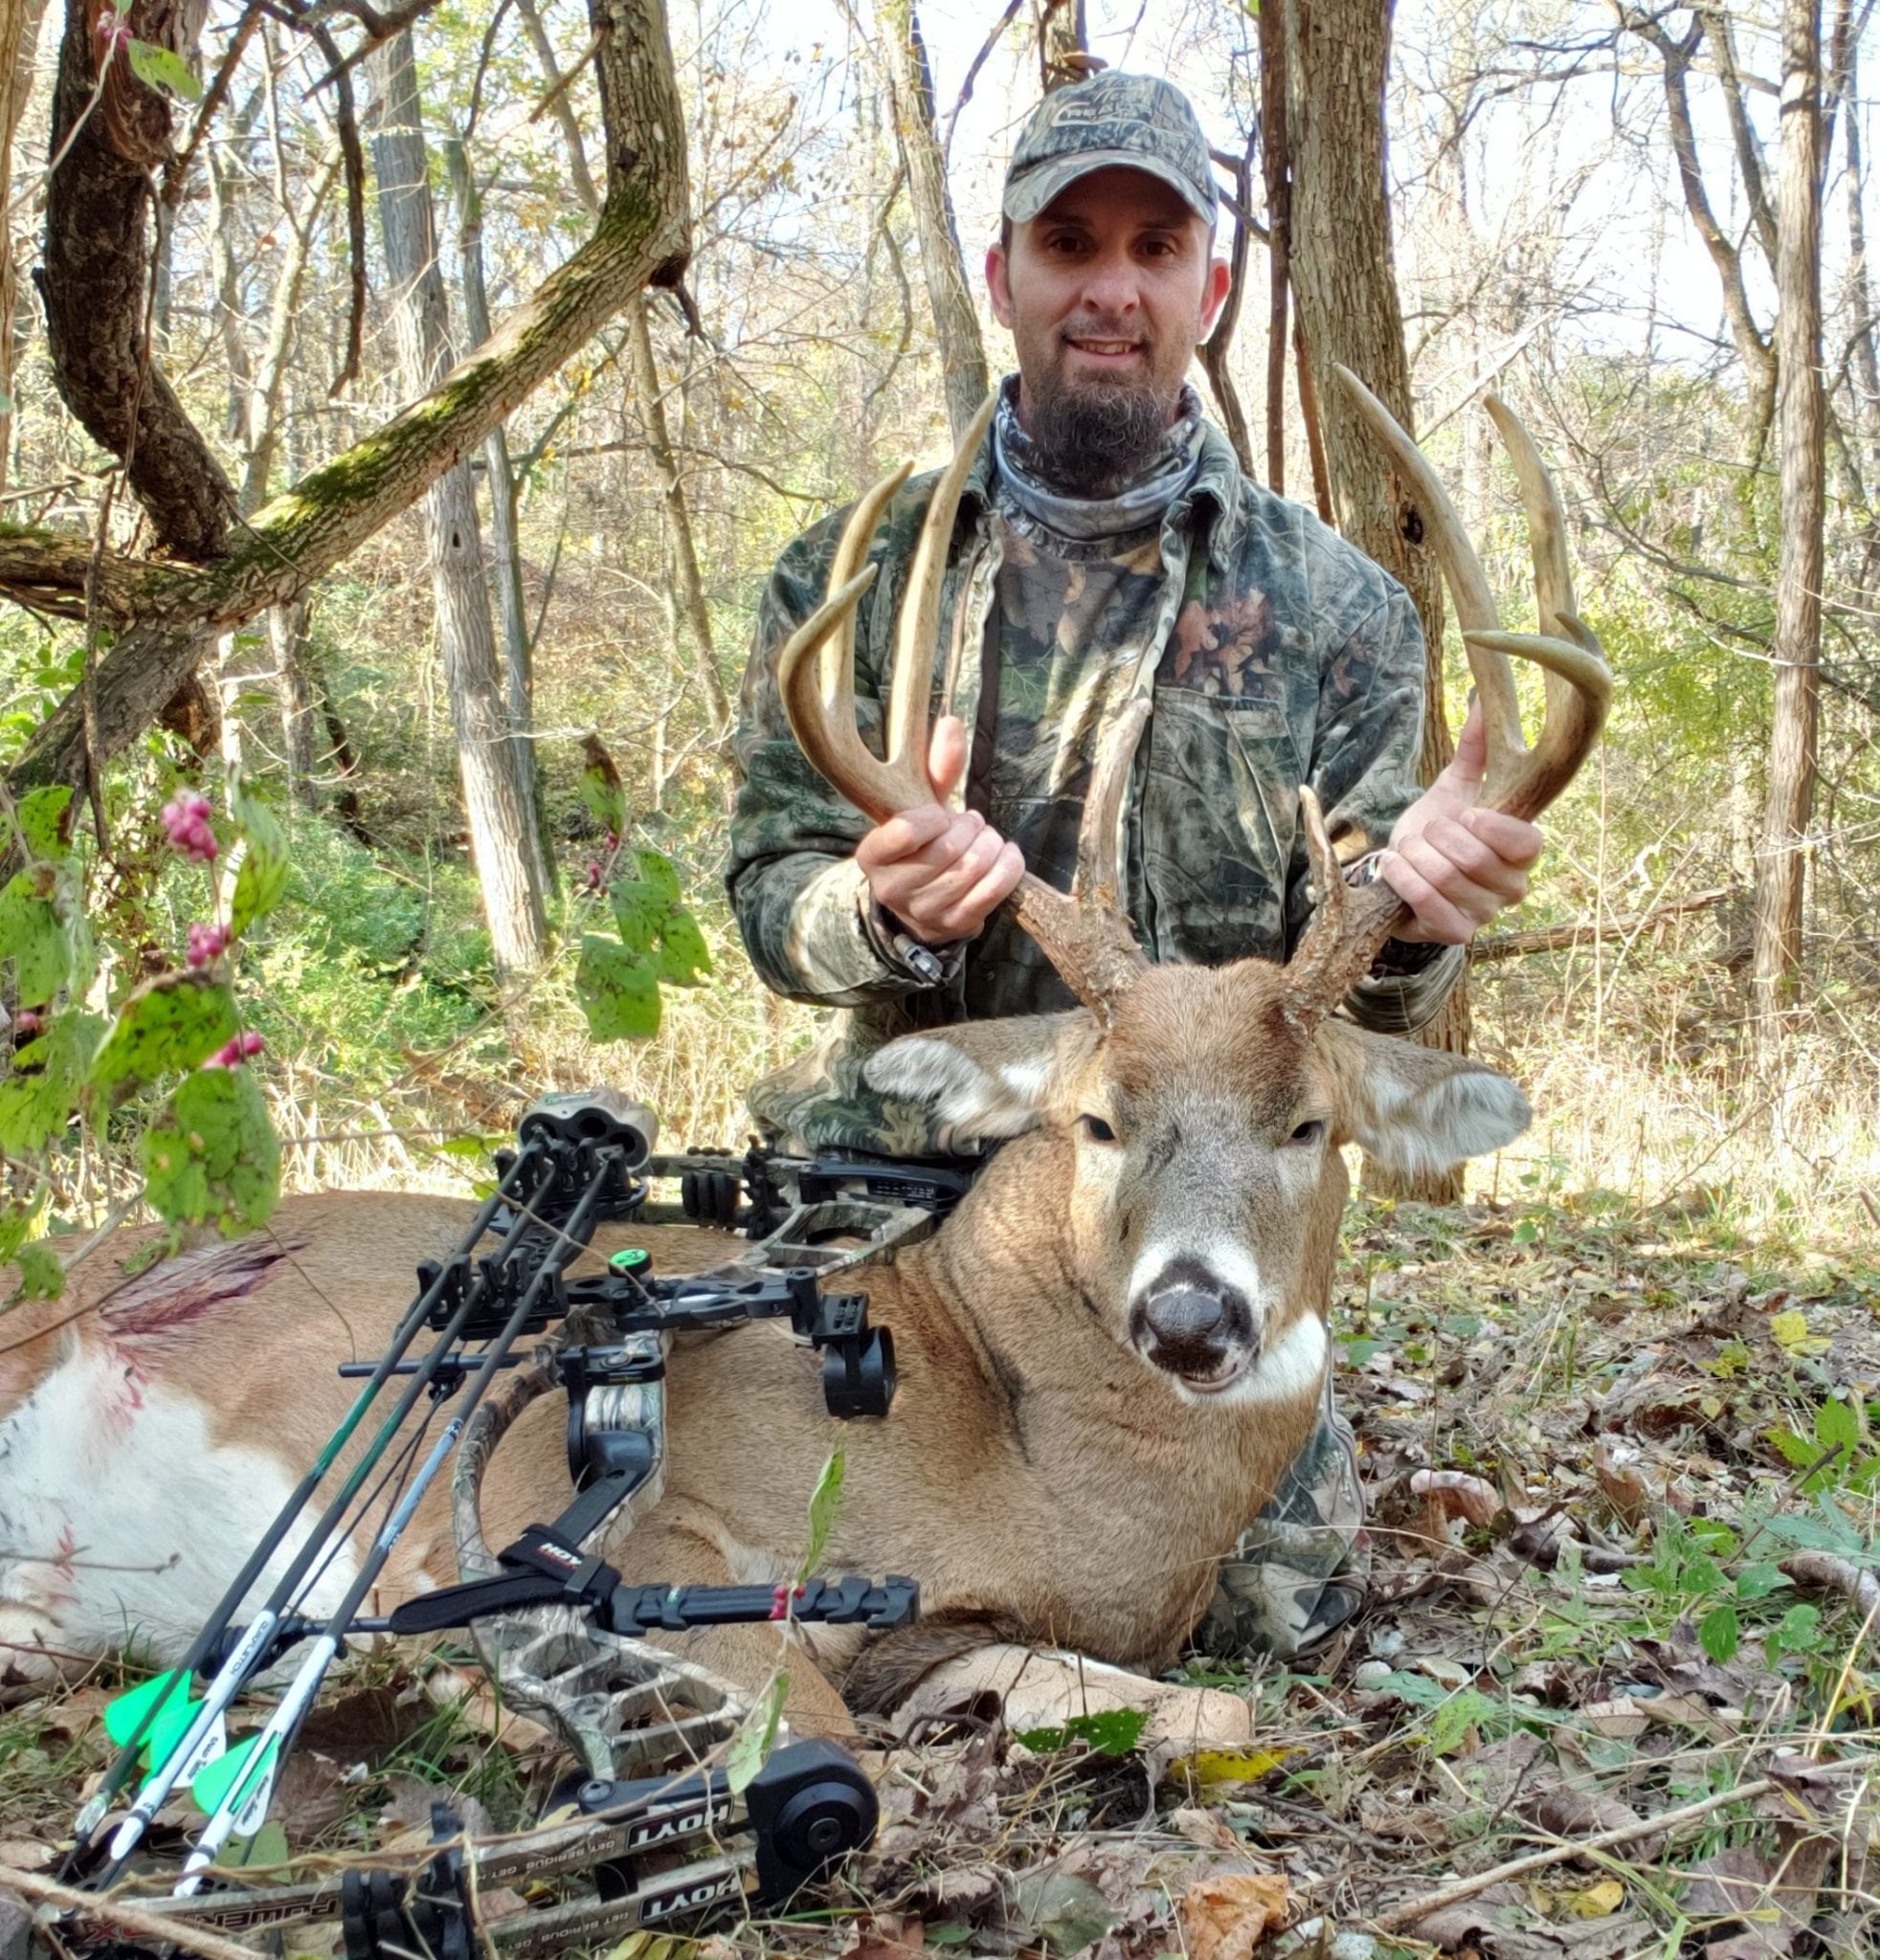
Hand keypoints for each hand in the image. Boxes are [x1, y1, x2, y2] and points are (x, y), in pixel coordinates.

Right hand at [855, 713, 1025, 941]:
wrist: (924, 903)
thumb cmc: (924, 844)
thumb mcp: (921, 807)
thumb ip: (934, 768)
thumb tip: (951, 723)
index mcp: (873, 855)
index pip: (906, 830)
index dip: (934, 816)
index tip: (941, 813)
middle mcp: (892, 888)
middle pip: (948, 848)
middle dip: (970, 827)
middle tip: (970, 824)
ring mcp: (923, 911)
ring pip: (974, 867)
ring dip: (990, 844)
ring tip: (985, 839)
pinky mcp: (955, 925)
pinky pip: (995, 888)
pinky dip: (1010, 865)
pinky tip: (1006, 855)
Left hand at [1377, 700, 1542, 943]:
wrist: (1404, 873)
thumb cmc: (1438, 829)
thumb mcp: (1456, 788)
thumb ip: (1476, 750)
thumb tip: (1482, 700)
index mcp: (1522, 850)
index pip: (1527, 843)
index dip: (1492, 828)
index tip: (1464, 814)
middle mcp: (1513, 886)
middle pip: (1475, 859)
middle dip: (1435, 837)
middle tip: (1424, 830)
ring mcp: (1485, 913)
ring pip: (1446, 879)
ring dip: (1414, 855)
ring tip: (1405, 848)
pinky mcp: (1455, 933)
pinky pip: (1429, 904)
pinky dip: (1403, 879)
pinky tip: (1394, 866)